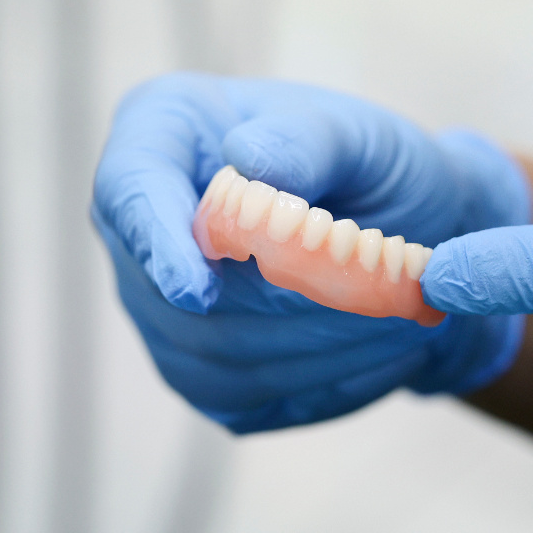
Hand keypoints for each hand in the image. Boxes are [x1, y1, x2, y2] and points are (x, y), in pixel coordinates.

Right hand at [92, 73, 531, 431]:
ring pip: (214, 357)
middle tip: (382, 296)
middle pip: (175, 294)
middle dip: (283, 303)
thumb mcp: (361, 133)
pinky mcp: (201, 368)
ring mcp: (162, 306)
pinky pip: (244, 400)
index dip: (154, 243)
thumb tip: (249, 158)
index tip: (196, 291)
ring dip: (314, 350)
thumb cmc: (372, 165)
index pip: (128, 189)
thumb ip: (308, 139)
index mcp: (166, 135)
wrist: (405, 230)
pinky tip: (379, 355)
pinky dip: (321, 385)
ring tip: (399, 324)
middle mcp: (145, 228)